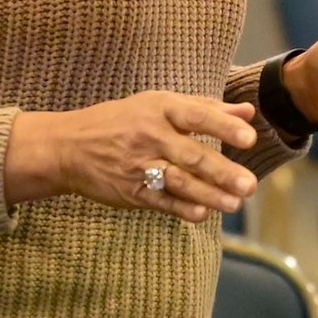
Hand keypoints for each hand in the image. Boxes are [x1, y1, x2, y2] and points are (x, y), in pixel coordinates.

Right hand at [4, 91, 258, 225]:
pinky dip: (182, 208)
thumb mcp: (158, 104)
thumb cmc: (122, 121)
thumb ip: (206, 108)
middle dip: (221, 171)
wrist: (69, 146)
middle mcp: (149, 135)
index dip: (223, 127)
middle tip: (249, 184)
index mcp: (159, 108)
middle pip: (190, 154)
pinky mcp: (130, 191)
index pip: (196, 115)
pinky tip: (203, 213)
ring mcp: (138, 164)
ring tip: (235, 203)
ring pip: (178, 181)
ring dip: (208, 194)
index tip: (249, 138)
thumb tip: (248, 112)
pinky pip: (160, 201)